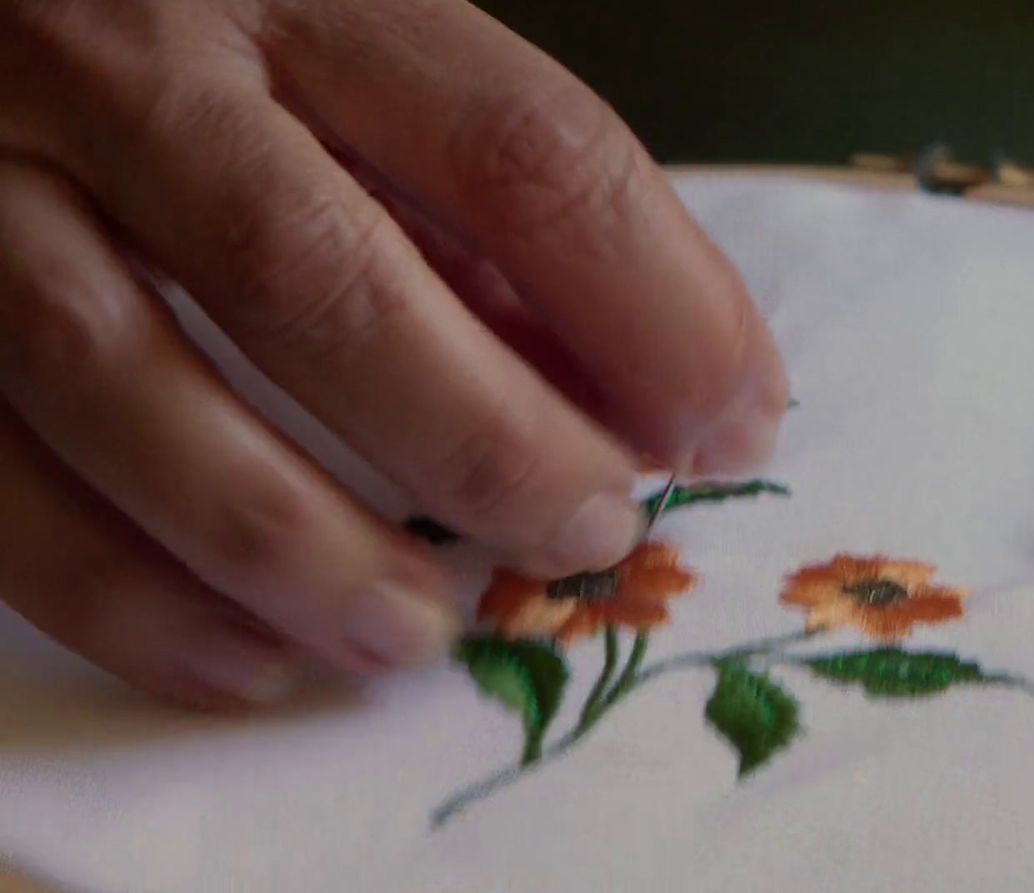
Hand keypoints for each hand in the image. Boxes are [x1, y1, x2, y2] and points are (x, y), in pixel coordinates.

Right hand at [0, 0, 786, 707]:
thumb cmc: (203, 28)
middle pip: (325, 278)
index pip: (525, 152)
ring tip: (420, 632)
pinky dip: (129, 595)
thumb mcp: (361, 55)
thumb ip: (486, 208)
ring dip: (304, 547)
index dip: (657, 309)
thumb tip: (648, 386)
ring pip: (137, 390)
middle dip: (485, 442)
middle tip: (589, 534)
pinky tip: (253, 658)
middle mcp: (132, 67)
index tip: (732, 424)